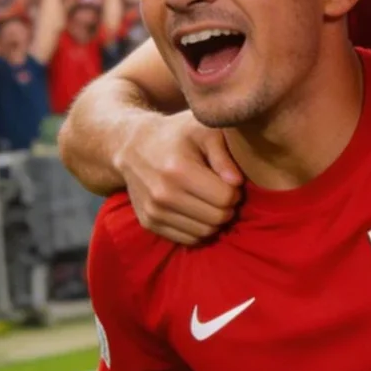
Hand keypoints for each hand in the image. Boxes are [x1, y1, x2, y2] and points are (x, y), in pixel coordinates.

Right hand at [118, 112, 241, 245]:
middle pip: (217, 218)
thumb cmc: (177, 135)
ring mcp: (154, 211)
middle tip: (224, 192)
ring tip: (211, 201)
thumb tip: (237, 182)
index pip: (225, 198)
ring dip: (215, 220)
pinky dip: (199, 229)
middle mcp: (163, 195)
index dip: (235, 190)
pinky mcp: (149, 223)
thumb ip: (223, 154)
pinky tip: (198, 211)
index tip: (230, 181)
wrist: (133, 147)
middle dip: (228, 207)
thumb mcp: (203, 130)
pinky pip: (188, 239)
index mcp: (179, 170)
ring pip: (205, 232)